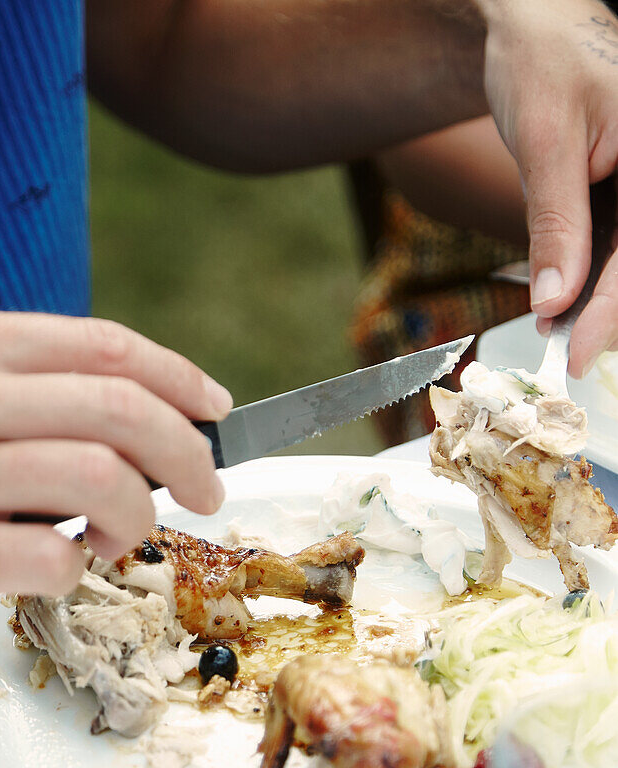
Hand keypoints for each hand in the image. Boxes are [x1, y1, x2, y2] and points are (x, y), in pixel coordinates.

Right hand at [0, 308, 231, 616]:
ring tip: (122, 535)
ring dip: (139, 517)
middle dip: (189, 453)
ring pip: (100, 479)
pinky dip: (78, 569)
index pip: (105, 346)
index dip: (180, 378)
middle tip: (204, 490)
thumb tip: (148, 425)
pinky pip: (52, 558)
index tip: (216, 410)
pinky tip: (56, 567)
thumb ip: (25, 392)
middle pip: (120, 409)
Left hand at [479, 0, 617, 376]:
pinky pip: (615, 245)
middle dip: (607, 313)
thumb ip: (555, 224)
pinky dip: (589, 275)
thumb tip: (554, 300)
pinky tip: (560, 300)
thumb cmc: (543, 67)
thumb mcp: (546, 145)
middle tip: (571, 355)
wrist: (536, 32)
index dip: (610, 310)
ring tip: (558, 332)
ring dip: (597, 300)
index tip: (581, 352)